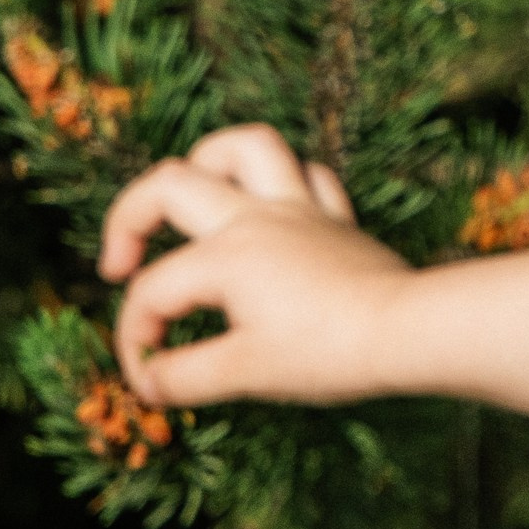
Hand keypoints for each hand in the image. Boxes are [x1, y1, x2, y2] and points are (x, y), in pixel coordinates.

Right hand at [100, 124, 416, 406]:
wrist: (410, 333)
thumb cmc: (329, 352)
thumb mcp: (246, 374)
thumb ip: (185, 376)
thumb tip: (148, 382)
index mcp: (225, 256)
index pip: (152, 292)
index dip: (135, 341)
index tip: (147, 382)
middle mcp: (255, 218)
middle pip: (168, 184)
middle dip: (128, 221)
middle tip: (118, 268)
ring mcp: (298, 210)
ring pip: (246, 146)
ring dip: (205, 161)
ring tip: (186, 201)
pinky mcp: (335, 220)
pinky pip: (306, 175)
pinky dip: (280, 182)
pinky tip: (268, 209)